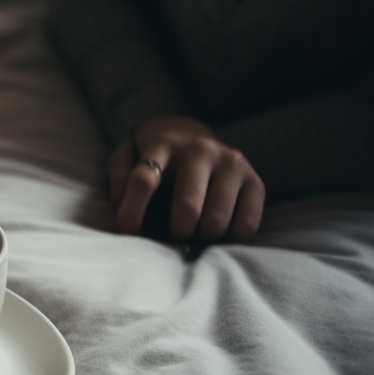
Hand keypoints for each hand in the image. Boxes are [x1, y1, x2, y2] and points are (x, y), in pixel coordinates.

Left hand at [108, 114, 264, 242]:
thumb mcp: (127, 155)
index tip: (129, 230)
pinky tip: (218, 232)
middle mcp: (200, 149)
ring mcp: (231, 163)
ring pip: (216, 220)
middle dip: (175, 231)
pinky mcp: (254, 180)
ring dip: (201, 237)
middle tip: (172, 232)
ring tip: (194, 231)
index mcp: (164, 144)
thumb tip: (122, 207)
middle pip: (188, 208)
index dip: (132, 211)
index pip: (144, 179)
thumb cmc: (155, 156)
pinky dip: (230, 239)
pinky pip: (246, 225)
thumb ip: (118, 177)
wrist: (194, 135)